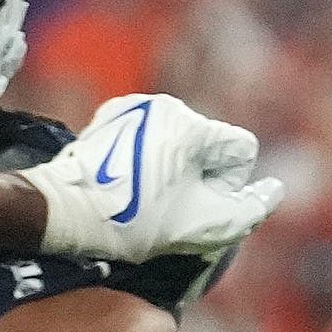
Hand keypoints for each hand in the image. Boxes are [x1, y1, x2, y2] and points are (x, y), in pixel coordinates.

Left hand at [21, 95, 282, 269]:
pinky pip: (146, 140)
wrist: (60, 211)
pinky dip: (143, 163)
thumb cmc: (128, 222)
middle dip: (196, 180)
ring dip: (170, 172)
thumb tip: (272, 191)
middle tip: (163, 210)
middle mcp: (167, 106)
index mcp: (193, 124)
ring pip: (177, 144)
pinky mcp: (109, 119)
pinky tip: (120, 185)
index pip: (240, 151)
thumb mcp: (198, 226)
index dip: (226, 186)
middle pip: (207, 147)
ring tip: (137, 200)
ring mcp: (134, 109)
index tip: (193, 206)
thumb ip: (247, 211)